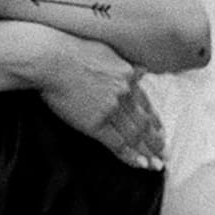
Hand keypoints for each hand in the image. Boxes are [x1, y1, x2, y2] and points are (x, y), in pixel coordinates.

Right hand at [35, 36, 165, 170]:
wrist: (50, 59)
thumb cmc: (68, 50)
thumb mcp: (105, 50)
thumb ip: (124, 64)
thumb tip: (141, 69)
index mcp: (127, 75)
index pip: (146, 104)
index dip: (155, 121)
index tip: (160, 132)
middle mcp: (124, 93)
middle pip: (144, 122)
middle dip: (155, 140)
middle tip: (164, 154)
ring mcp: (111, 109)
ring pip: (135, 135)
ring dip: (147, 152)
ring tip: (156, 164)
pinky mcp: (95, 123)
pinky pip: (118, 143)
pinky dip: (131, 156)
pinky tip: (140, 164)